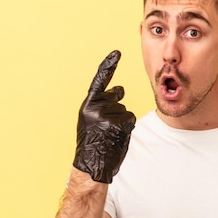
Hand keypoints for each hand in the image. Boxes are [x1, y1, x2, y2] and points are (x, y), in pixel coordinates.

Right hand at [73, 50, 135, 182]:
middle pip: (117, 98)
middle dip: (116, 109)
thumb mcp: (93, 120)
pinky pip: (130, 119)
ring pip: (125, 110)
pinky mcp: (118, 124)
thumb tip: (121, 89)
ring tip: (109, 135)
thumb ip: (104, 103)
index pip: (99, 80)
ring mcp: (107, 115)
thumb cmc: (94, 143)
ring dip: (122, 122)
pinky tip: (116, 137)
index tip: (117, 53)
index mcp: (87, 105)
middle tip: (105, 128)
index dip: (108, 66)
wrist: (91, 165)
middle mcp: (96, 107)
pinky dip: (127, 128)